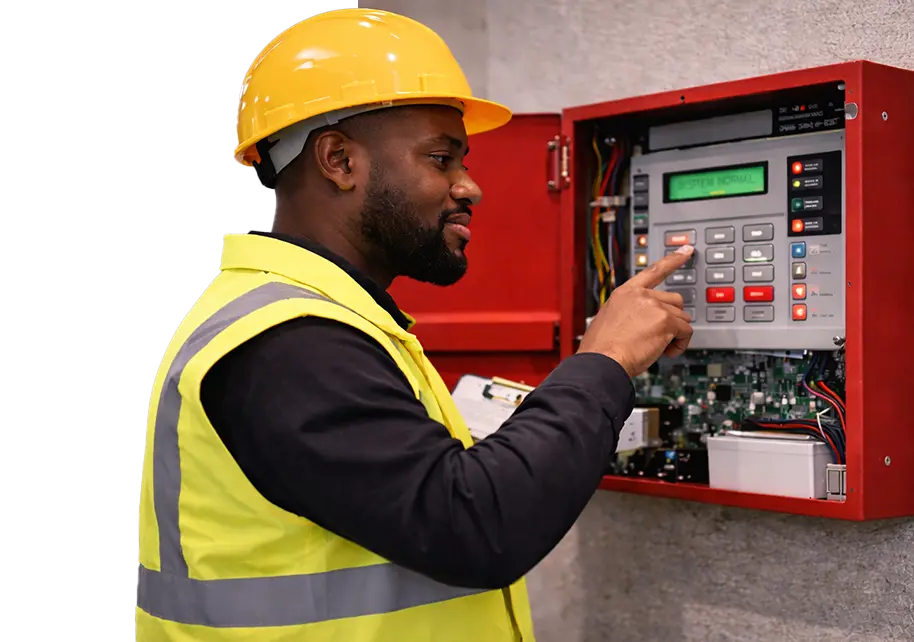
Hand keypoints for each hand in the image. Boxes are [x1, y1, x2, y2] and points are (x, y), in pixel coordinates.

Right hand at [578, 246, 694, 377]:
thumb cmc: (602, 348)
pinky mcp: (665, 321)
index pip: (653, 271)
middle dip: (672, 319)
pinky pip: (686, 332)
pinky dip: (680, 344)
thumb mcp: (609, 320)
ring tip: (658, 347)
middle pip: (674, 300)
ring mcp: (654, 307)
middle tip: (660, 336)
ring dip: (675, 334)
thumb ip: (629, 313)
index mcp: (625, 293)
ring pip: (681, 318)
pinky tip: (666, 352)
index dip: (672, 260)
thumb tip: (641, 323)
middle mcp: (641, 296)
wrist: (602, 360)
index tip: (686, 250)